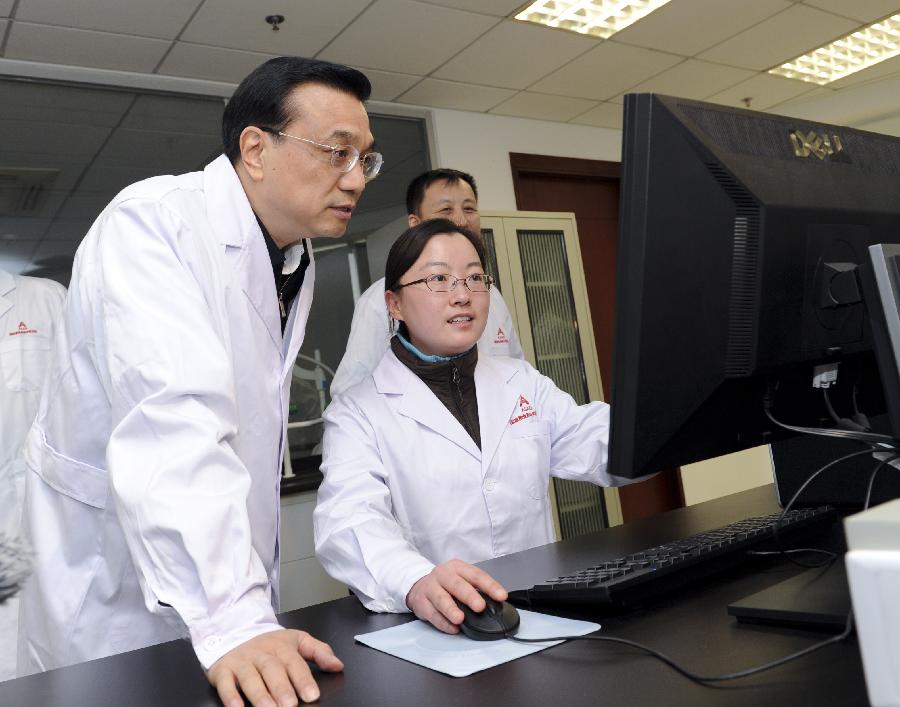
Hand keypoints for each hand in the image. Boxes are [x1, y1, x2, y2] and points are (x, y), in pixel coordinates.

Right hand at [207, 629, 342, 706]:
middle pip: (272, 670)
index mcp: (281, 646)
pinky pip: (225, 683)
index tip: (312, 695)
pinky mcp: (223, 670)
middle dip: (281, 688)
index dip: (303, 679)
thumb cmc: (269, 644)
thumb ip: (318, 652)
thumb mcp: (296, 641)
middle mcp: (261, 653)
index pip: (294, 662)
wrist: (234, 633)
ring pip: (250, 677)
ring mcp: (241, 661)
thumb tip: (337, 665)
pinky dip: (230, 696)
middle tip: (290, 706)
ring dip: (259, 695)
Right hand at [405, 558, 506, 633]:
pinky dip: (442, 623)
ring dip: (451, 609)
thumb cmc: (446, 584)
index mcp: (457, 567)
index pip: (476, 575)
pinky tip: (452, 628)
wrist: (418, 585)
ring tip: (460, 619)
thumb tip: (496, 604)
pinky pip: (432, 614)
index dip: (490, 586)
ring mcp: (430, 587)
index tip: (501, 596)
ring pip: (441, 599)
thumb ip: (477, 589)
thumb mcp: (461, 579)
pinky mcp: (421, 602)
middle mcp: (443, 575)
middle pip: (457, 585)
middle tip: (480, 607)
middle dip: (469, 596)